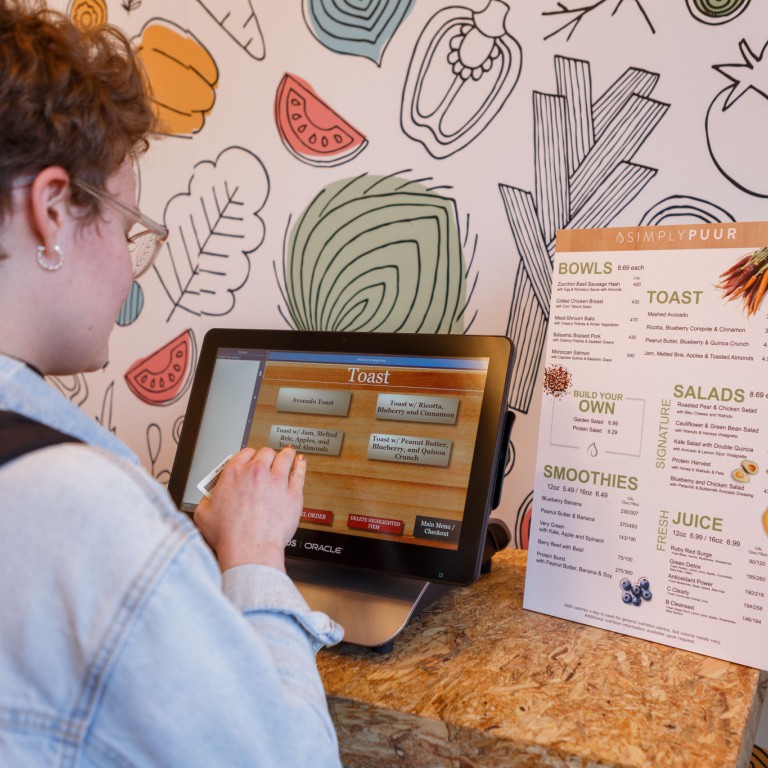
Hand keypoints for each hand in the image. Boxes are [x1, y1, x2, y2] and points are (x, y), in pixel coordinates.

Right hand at [193, 446, 305, 571]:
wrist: (250, 549)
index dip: (249, 456)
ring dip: (285, 454)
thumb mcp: (204, 515)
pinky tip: (300, 462)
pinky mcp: (292, 494)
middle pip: (265, 453)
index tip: (251, 460)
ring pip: (284, 458)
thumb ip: (207, 500)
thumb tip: (210, 498)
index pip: (244, 453)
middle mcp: (256, 473)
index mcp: (234, 474)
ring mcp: (276, 481)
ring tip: (287, 454)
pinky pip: (299, 473)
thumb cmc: (229, 536)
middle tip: (268, 460)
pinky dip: (300, 465)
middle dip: (266, 456)